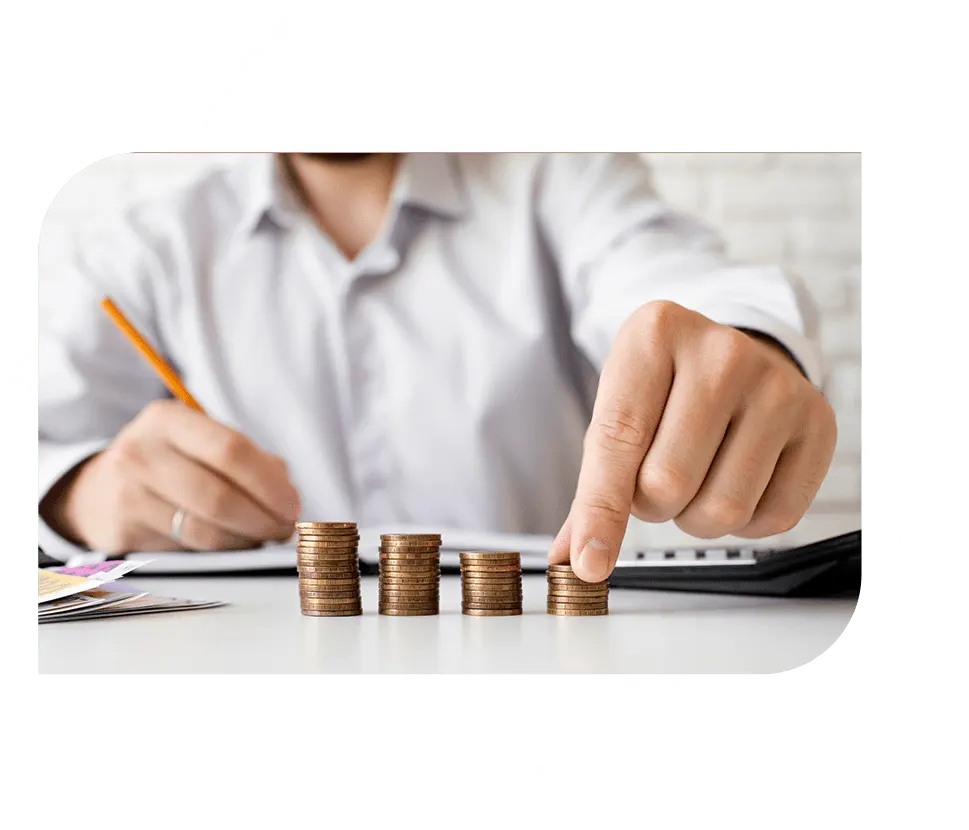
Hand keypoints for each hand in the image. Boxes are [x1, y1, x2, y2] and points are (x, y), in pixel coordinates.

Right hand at [43, 400, 301, 551]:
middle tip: (285, 529)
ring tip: (265, 537)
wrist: (99, 490)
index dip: (269, 483)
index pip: (231, 450)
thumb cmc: (171, 462)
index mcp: (167, 420)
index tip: (293, 504)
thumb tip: (286, 492)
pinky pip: (189, 549)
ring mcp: (129, 494)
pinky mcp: (126, 532)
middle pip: (219, 496)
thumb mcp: (202, 442)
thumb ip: (250, 459)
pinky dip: (222, 551)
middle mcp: (141, 453)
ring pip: (205, 530)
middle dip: (263, 519)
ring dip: (247, 540)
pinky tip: (235, 544)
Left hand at [550, 301, 836, 581]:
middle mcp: (722, 352)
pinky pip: (773, 518)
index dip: (600, 511)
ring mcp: (778, 386)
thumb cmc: (666, 388)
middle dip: (651, 503)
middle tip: (655, 477)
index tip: (589, 563)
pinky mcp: (818, 423)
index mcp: (655, 333)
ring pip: (722, 509)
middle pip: (667, 484)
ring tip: (697, 476)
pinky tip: (737, 480)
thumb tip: (572, 556)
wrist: (737, 356)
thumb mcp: (618, 408)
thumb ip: (593, 484)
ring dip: (695, 517)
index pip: (618, 440)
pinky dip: (745, 522)